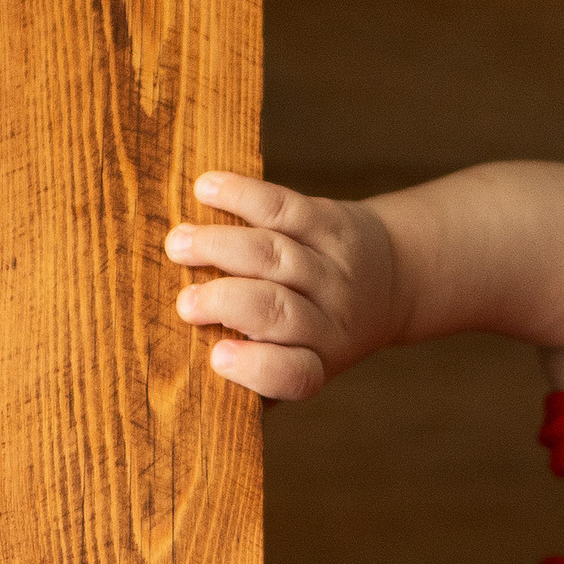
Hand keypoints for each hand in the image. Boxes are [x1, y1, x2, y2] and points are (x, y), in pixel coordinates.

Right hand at [166, 172, 405, 401]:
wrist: (386, 283)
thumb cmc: (311, 334)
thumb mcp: (298, 363)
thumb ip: (251, 373)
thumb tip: (184, 372)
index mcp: (317, 362)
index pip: (292, 373)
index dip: (255, 368)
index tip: (216, 358)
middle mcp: (331, 318)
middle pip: (277, 309)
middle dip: (225, 302)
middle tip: (184, 302)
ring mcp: (332, 268)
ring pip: (273, 253)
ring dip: (219, 246)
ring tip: (178, 244)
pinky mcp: (330, 221)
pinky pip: (282, 206)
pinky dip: (241, 195)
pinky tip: (205, 189)